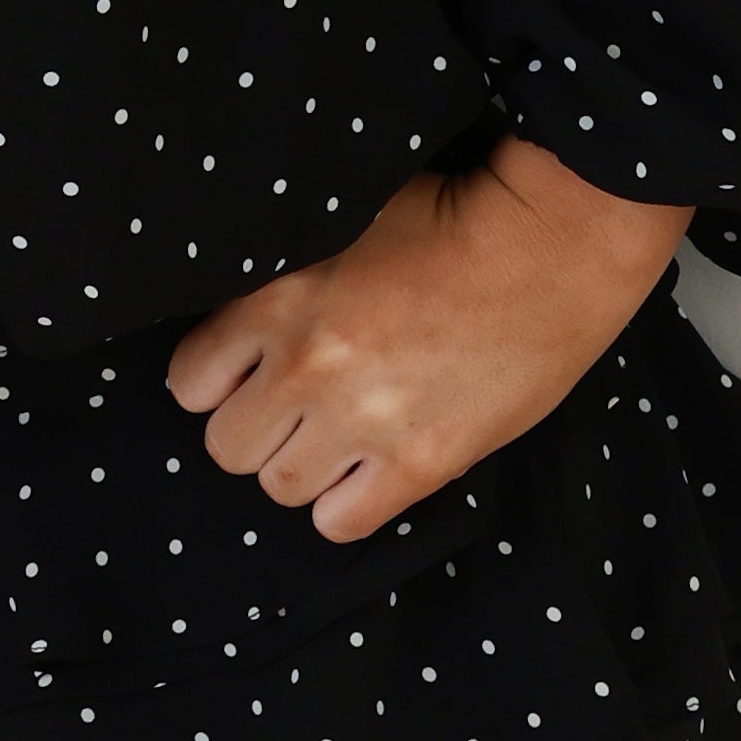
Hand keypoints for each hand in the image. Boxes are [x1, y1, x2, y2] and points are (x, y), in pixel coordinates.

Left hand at [167, 141, 691, 544]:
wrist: (552, 246)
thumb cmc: (451, 216)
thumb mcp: (339, 220)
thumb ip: (281, 272)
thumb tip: (243, 310)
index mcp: (279, 300)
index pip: (188, 380)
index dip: (215, 379)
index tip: (244, 372)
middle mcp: (310, 369)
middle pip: (227, 446)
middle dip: (255, 426)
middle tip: (294, 406)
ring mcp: (364, 421)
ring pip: (278, 487)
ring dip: (300, 465)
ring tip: (336, 435)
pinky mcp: (420, 463)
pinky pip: (339, 523)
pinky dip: (345, 503)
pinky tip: (369, 468)